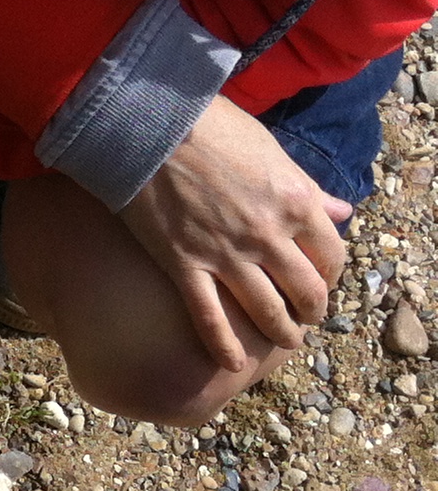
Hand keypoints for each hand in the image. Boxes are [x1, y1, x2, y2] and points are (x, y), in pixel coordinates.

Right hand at [120, 96, 349, 369]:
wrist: (150, 128)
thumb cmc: (210, 127)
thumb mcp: (272, 150)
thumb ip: (307, 186)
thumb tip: (339, 210)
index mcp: (296, 202)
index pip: (332, 253)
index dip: (331, 273)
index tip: (322, 279)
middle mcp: (269, 235)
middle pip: (305, 290)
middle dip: (311, 310)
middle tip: (306, 317)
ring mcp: (226, 255)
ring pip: (266, 309)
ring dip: (281, 332)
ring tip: (283, 341)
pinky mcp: (184, 266)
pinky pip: (209, 317)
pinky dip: (222, 345)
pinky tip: (230, 363)